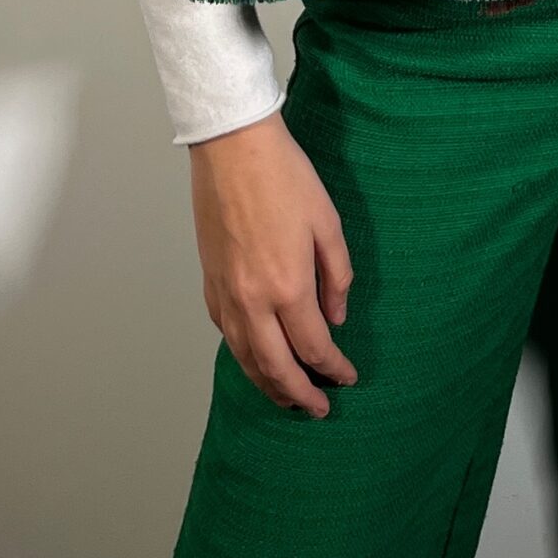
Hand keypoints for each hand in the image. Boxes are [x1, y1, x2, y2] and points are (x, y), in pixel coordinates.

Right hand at [188, 114, 357, 417]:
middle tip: (318, 408)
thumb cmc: (285, 178)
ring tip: (288, 396)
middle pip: (275, 366)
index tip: (348, 378)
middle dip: (299, 393)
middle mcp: (252, 300)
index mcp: (287, 286)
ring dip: (268, 383)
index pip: (313, 347)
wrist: (233, 148)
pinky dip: (243, 354)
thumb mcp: (328, 224)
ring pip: (245, 357)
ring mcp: (226, 293)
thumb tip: (336, 317)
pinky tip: (256, 357)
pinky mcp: (209, 281)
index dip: (333, 368)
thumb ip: (336, 278)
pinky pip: (226, 333)